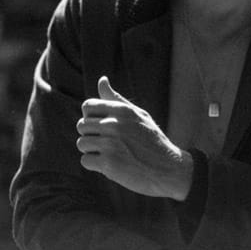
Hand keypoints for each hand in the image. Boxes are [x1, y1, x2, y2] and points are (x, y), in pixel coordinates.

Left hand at [76, 76, 192, 199]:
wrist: (168, 169)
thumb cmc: (153, 141)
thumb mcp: (139, 115)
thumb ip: (116, 98)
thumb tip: (102, 80)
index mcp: (121, 110)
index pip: (87, 106)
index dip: (91, 117)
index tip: (103, 126)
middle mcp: (114, 125)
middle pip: (81, 125)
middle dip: (91, 135)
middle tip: (109, 143)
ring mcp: (110, 144)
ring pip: (82, 143)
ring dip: (92, 150)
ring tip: (111, 153)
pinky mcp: (108, 163)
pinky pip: (85, 160)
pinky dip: (95, 165)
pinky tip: (112, 165)